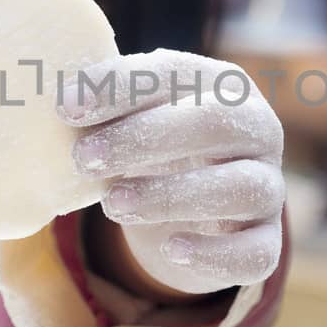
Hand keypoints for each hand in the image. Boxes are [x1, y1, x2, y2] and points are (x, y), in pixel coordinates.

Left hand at [58, 50, 284, 296]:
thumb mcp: (133, 118)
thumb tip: (56, 101)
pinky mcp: (266, 242)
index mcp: (223, 85)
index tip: (64, 107)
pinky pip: (253, 252)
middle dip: (143, 138)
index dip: (119, 87)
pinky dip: (214, 253)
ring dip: (171, 195)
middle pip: (214, 123)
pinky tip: (172, 249)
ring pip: (239, 187)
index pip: (175, 73)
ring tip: (113, 203)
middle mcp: (259, 129)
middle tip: (83, 158)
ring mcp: (269, 187)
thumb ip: (103, 105)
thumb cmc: (156, 145)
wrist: (194, 206)